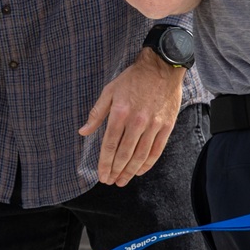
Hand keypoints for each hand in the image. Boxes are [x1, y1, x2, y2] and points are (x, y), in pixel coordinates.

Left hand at [78, 50, 184, 186]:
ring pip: (140, 155)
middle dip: (116, 171)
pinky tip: (140, 171)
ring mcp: (153, 125)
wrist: (162, 68)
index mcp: (120, 113)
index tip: (101, 175)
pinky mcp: (166, 126)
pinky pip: (157, 150)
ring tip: (123, 181)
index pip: (109, 145)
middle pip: (124, 154)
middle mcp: (136, 121)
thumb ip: (96, 113)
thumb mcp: (109, 91)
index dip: (104, 163)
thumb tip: (83, 132)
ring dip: (130, 171)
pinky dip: (148, 163)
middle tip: (110, 182)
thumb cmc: (133, 79)